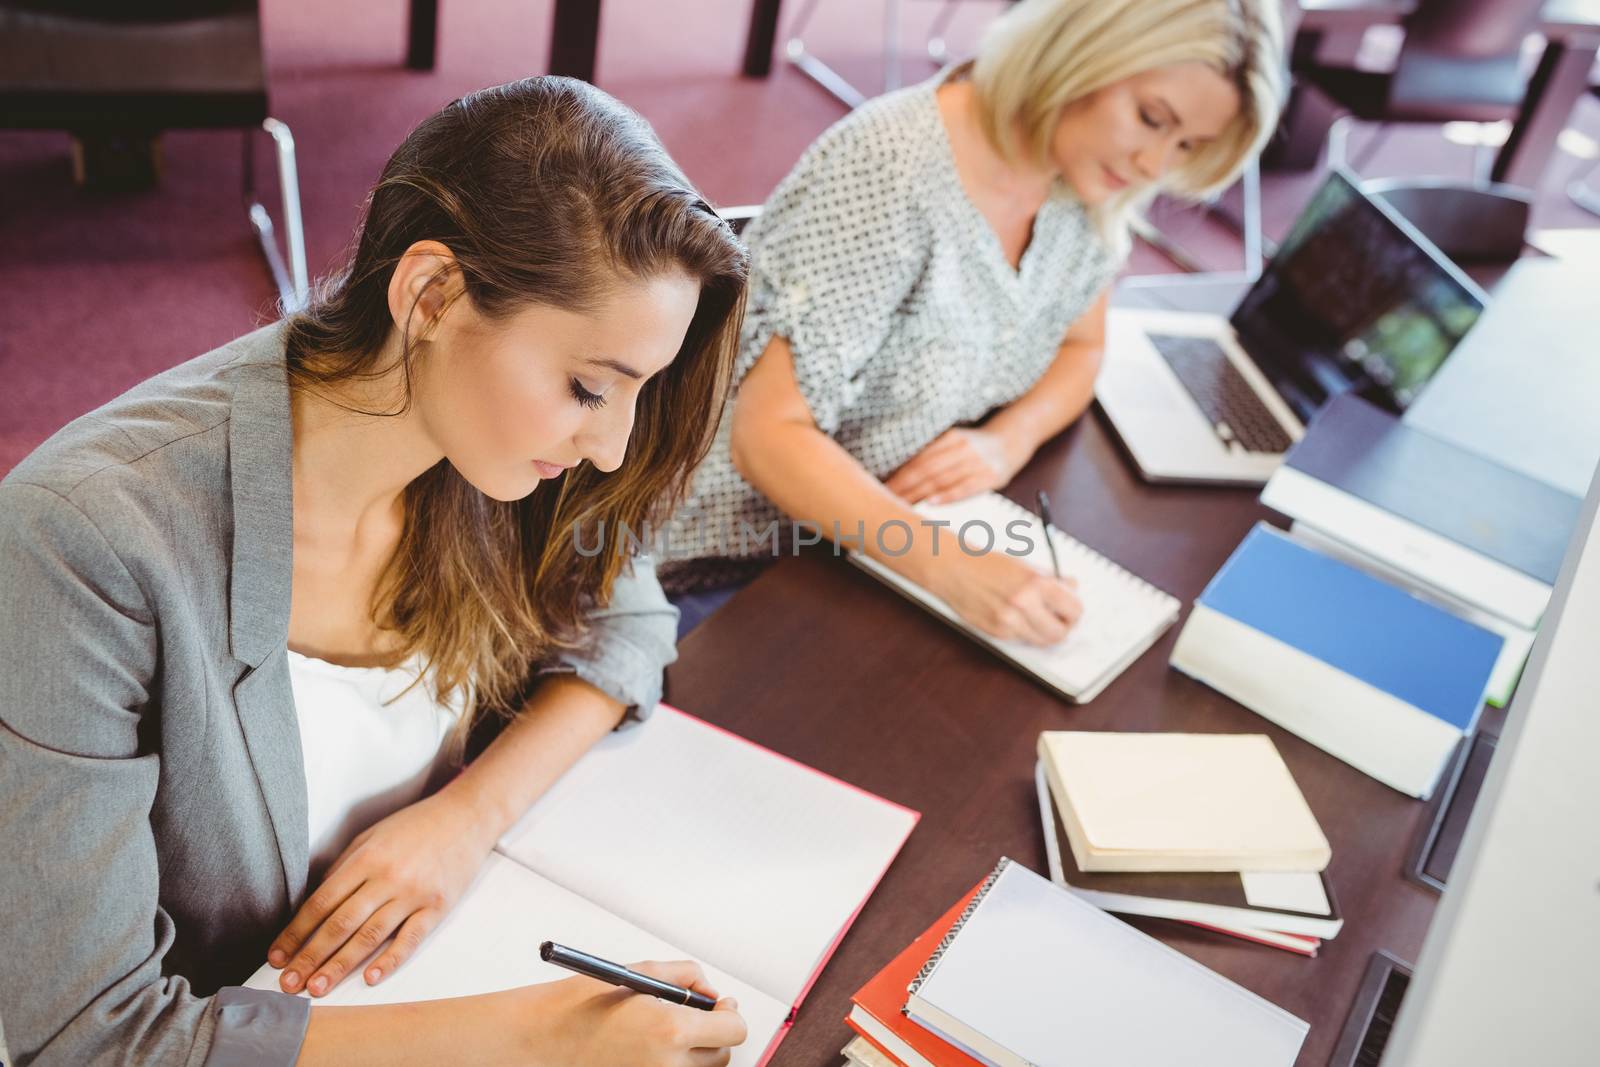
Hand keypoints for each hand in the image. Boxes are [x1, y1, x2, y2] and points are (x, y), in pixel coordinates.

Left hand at [269, 788, 495, 995]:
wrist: (466, 817)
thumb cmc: (415, 826)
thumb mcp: (372, 836)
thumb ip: (344, 867)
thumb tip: (317, 903)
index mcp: (367, 858)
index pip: (321, 902)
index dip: (296, 931)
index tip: (277, 955)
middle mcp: (388, 877)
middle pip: (341, 923)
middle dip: (310, 955)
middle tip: (289, 983)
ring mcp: (414, 894)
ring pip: (370, 936)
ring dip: (340, 965)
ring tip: (318, 987)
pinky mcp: (438, 906)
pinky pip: (410, 938)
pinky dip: (390, 960)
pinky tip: (370, 978)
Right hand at [513, 961, 748, 1066]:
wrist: (542, 1037)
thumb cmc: (580, 1004)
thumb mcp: (640, 973)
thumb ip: (685, 977)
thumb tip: (708, 990)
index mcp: (670, 1030)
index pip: (733, 1029)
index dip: (730, 1014)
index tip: (720, 1005)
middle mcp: (667, 1065)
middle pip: (721, 1055)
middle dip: (715, 1032)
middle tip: (696, 1015)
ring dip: (697, 1051)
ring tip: (668, 1031)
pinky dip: (674, 1064)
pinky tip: (654, 1048)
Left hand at [884, 428, 1025, 504]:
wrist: (1013, 441)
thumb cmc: (976, 446)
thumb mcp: (955, 442)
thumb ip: (933, 455)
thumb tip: (901, 476)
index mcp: (950, 438)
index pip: (919, 459)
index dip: (899, 475)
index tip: (881, 487)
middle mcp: (963, 448)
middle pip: (926, 470)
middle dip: (903, 486)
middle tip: (885, 500)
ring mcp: (978, 462)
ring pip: (942, 480)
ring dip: (919, 494)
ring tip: (900, 505)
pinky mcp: (991, 476)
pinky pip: (966, 488)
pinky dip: (948, 496)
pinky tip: (932, 502)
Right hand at [931, 549, 1082, 645]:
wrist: (955, 569)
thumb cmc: (988, 564)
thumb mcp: (1026, 566)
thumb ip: (1052, 579)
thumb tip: (1072, 587)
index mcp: (1036, 583)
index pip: (1073, 610)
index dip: (1073, 612)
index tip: (1070, 610)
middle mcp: (1024, 604)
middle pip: (1060, 633)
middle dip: (1062, 627)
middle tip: (1058, 619)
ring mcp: (1009, 621)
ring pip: (1042, 641)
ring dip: (1044, 632)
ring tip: (1037, 618)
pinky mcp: (996, 632)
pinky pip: (1021, 639)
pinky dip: (1024, 631)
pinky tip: (1016, 617)